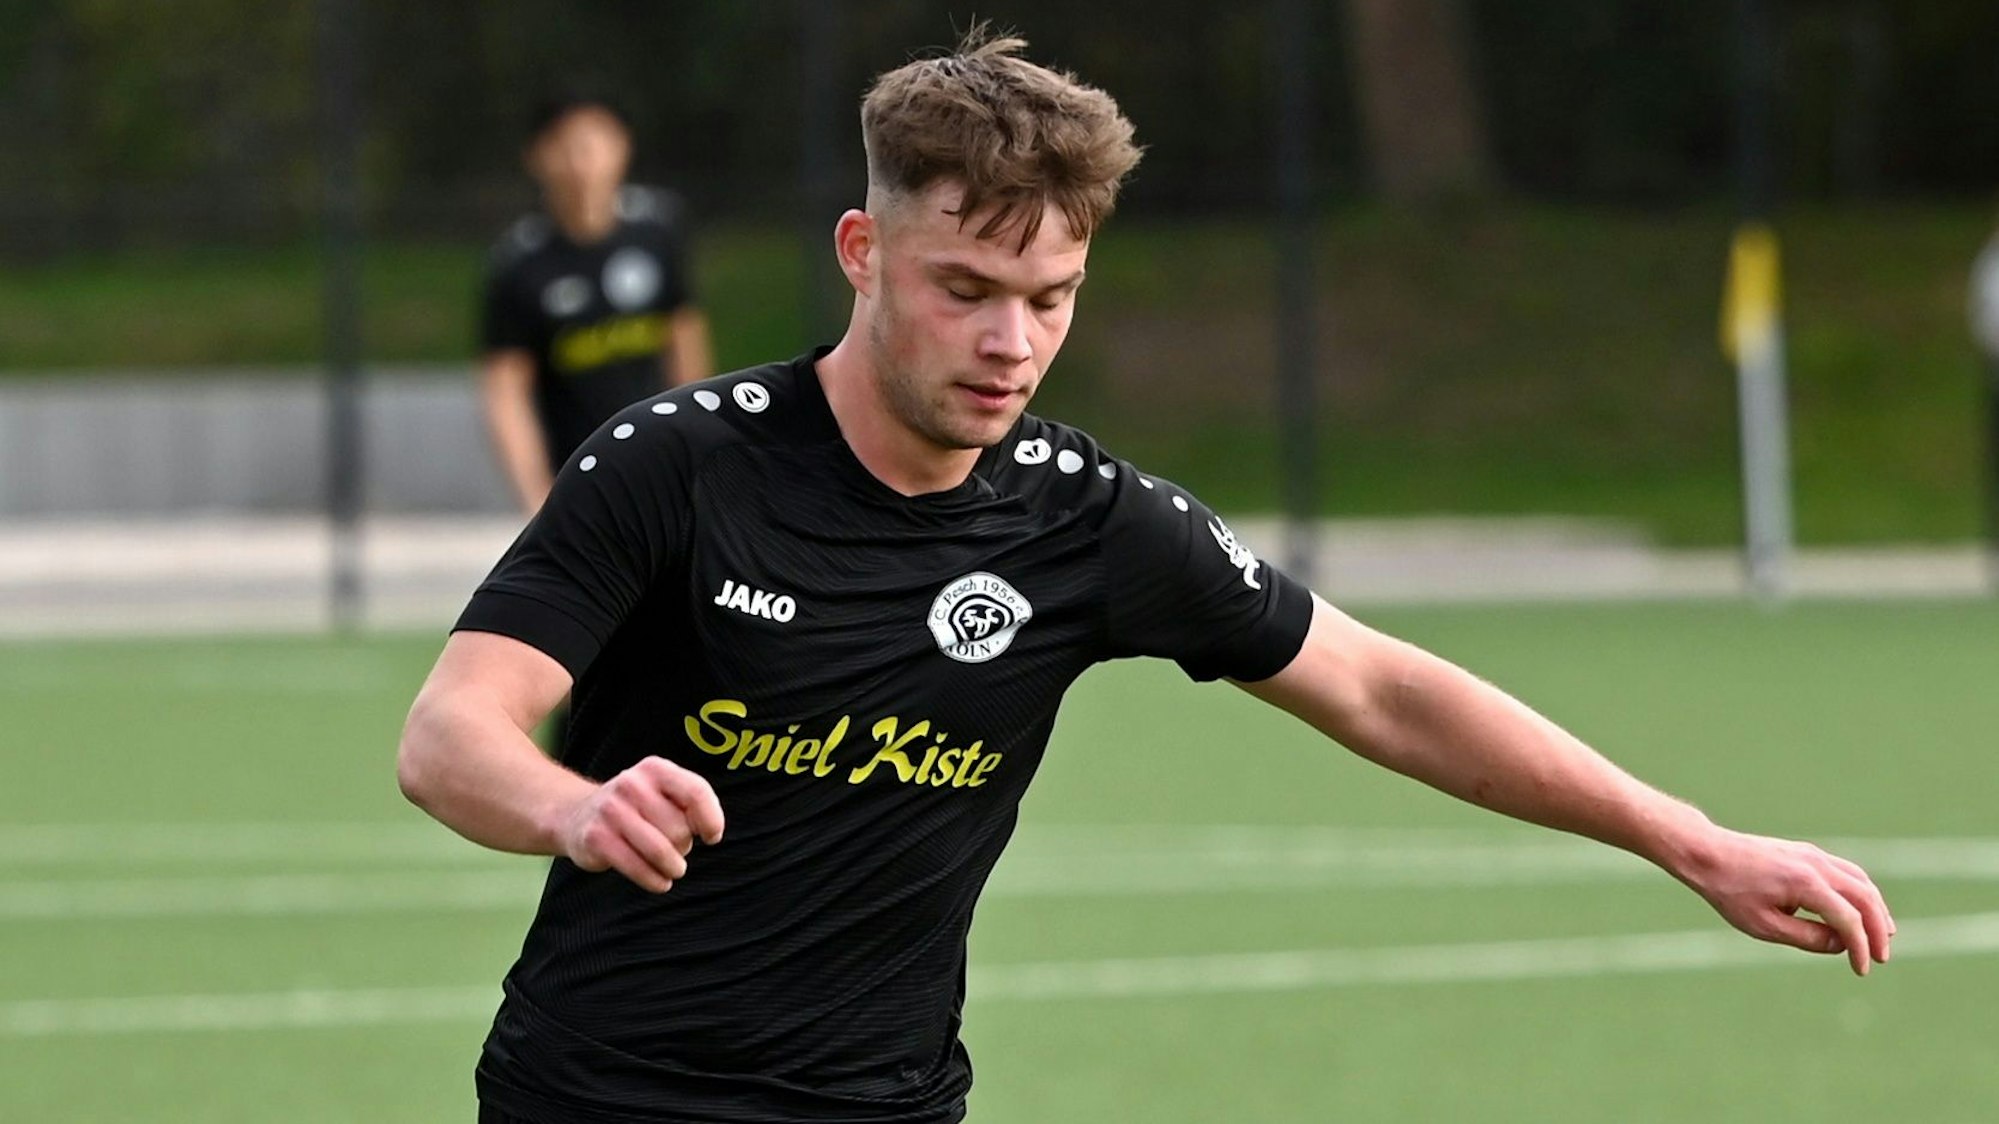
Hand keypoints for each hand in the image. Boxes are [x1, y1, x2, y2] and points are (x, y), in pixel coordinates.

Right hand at [556, 757, 725, 892]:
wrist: (577, 815)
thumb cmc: (636, 809)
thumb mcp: (663, 793)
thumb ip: (692, 805)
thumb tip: (711, 832)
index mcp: (655, 769)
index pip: (697, 793)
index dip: (712, 820)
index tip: (712, 837)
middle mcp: (631, 784)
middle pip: (679, 828)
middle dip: (684, 846)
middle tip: (675, 848)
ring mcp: (611, 810)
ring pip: (661, 851)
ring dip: (674, 868)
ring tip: (673, 869)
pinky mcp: (596, 838)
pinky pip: (638, 868)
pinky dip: (655, 881)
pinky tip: (660, 882)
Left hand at [1680, 827, 1894, 975]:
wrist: (1708, 854)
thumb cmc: (1730, 893)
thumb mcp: (1764, 926)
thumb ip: (1807, 937)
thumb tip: (1842, 945)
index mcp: (1806, 884)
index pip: (1848, 919)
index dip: (1860, 947)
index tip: (1861, 970)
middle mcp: (1816, 865)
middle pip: (1865, 897)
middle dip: (1877, 929)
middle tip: (1882, 957)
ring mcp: (1814, 855)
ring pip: (1860, 881)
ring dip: (1876, 908)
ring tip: (1883, 935)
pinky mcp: (1808, 853)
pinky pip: (1847, 872)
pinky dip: (1861, 892)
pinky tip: (1861, 910)